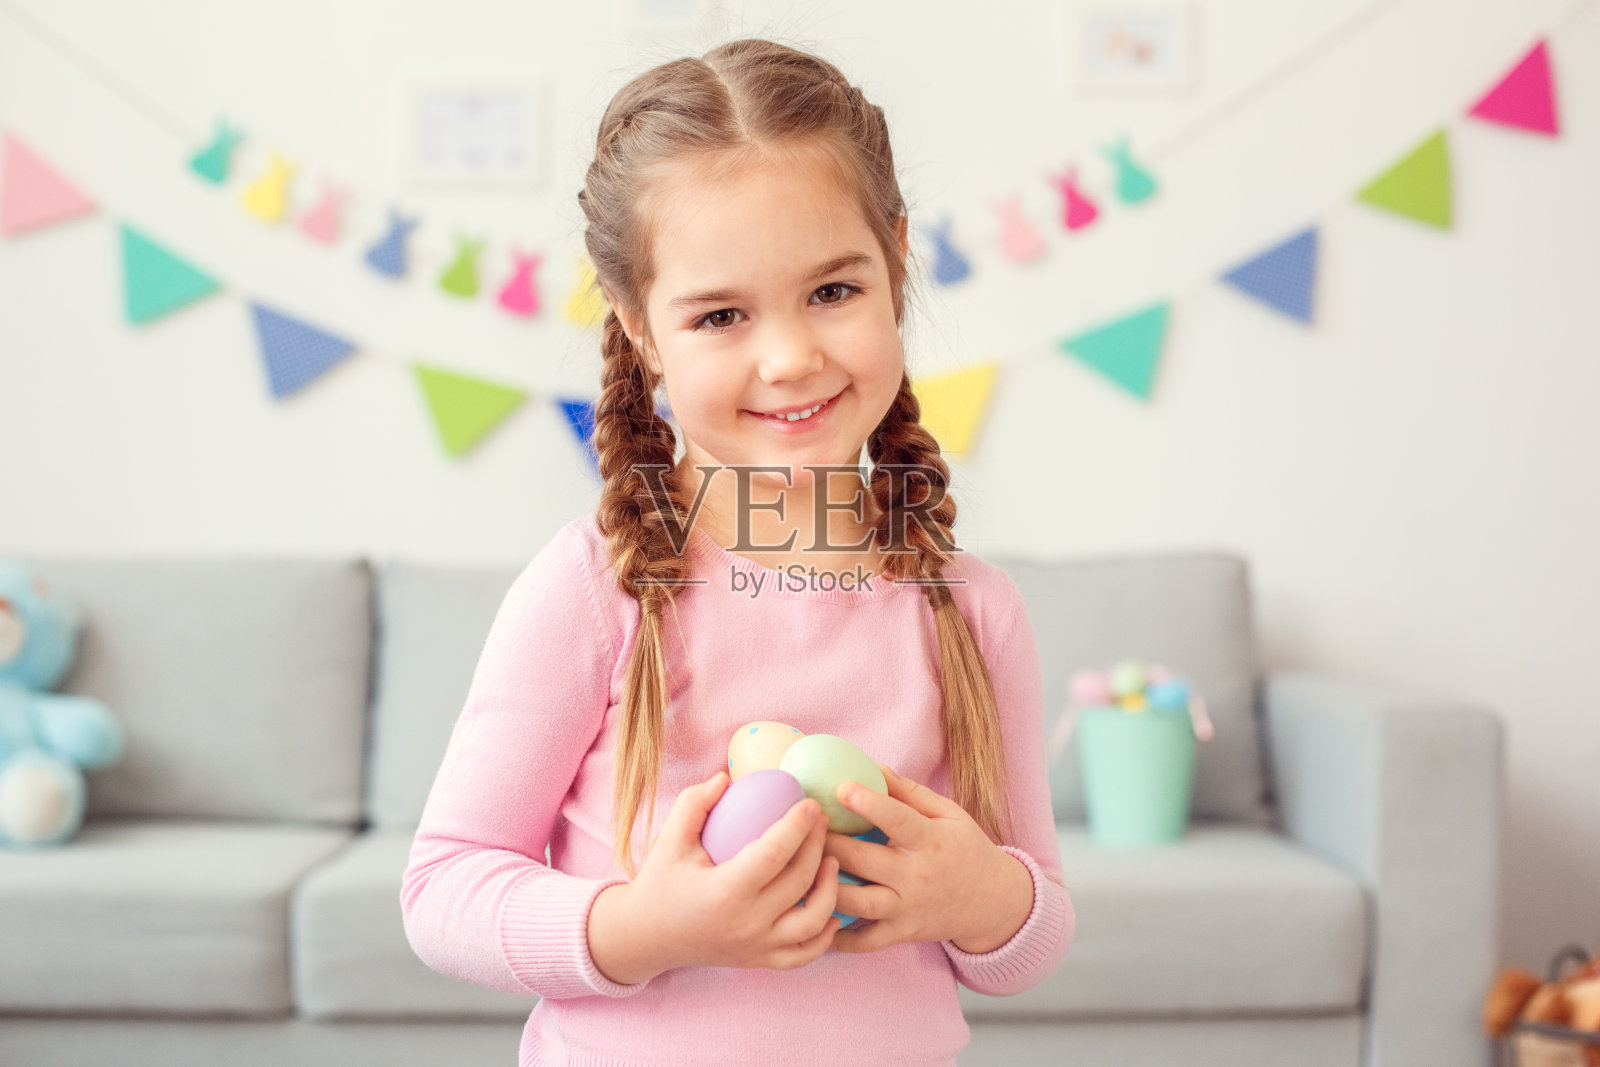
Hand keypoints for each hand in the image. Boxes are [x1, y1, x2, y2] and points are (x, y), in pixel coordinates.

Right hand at [608, 770, 841, 977]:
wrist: (646, 938)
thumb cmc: (660, 883)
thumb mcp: (670, 839)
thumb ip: (695, 802)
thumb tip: (727, 776)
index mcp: (724, 892)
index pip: (773, 854)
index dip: (797, 826)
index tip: (811, 804)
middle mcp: (746, 923)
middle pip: (799, 881)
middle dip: (817, 845)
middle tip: (821, 821)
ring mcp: (756, 947)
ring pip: (812, 921)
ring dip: (829, 889)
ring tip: (831, 860)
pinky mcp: (760, 960)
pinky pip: (805, 953)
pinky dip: (825, 935)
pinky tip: (831, 910)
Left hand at [821, 765, 1032, 954]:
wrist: (993, 903)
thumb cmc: (966, 850)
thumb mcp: (950, 815)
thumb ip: (912, 793)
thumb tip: (876, 767)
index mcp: (931, 841)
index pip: (898, 820)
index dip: (868, 804)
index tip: (840, 788)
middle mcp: (917, 878)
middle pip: (864, 862)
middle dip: (829, 844)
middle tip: (801, 826)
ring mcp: (907, 909)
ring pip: (857, 904)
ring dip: (824, 887)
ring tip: (797, 870)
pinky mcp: (902, 934)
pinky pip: (865, 941)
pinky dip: (837, 938)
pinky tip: (812, 918)